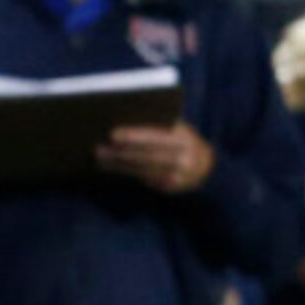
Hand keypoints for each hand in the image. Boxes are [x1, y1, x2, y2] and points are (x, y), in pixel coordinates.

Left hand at [96, 121, 214, 193]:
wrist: (207, 168)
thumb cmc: (183, 142)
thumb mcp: (179, 130)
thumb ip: (160, 125)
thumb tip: (125, 117)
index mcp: (184, 137)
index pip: (156, 136)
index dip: (134, 136)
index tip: (112, 134)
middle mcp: (183, 157)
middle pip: (145, 155)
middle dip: (120, 152)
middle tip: (97, 147)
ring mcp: (177, 174)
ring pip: (141, 169)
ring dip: (117, 163)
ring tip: (98, 156)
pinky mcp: (169, 187)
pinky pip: (141, 179)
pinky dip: (123, 172)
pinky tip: (108, 167)